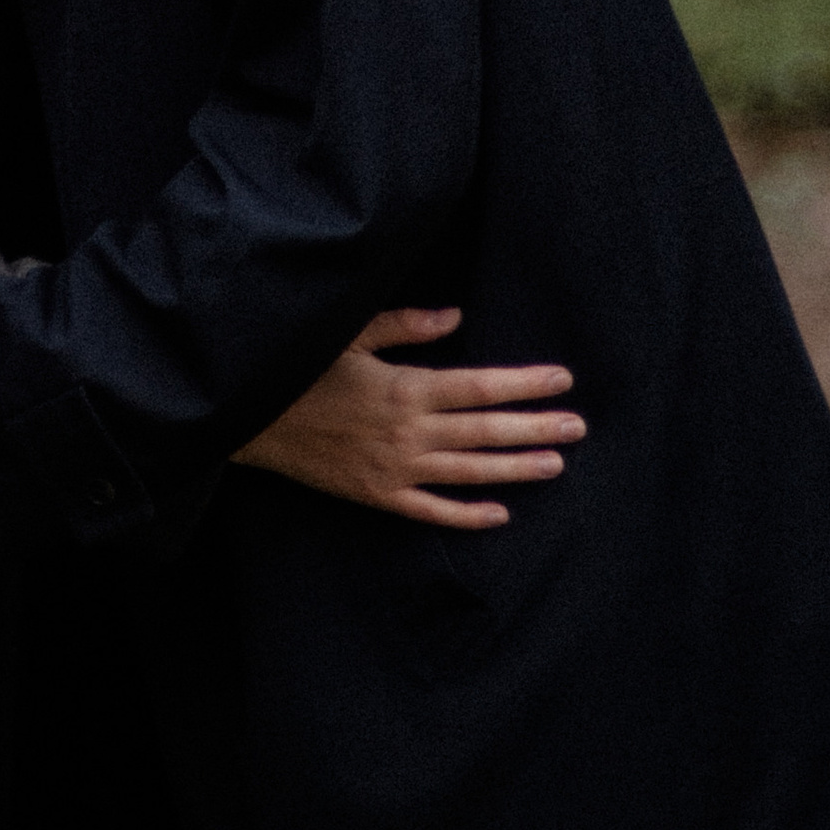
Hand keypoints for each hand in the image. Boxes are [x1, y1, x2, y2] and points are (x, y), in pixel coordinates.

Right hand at [234, 307, 582, 528]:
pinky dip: (467, 514)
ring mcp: (396, 470)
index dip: (523, 384)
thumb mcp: (348, 334)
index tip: (561, 379)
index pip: (479, 386)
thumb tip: (455, 316)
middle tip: (578, 425)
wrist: (251, 420)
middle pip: (485, 431)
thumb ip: (404, 326)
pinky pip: (432, 511)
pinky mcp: (379, 497)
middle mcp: (408, 432)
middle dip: (535, 427)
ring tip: (556, 463)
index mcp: (404, 388)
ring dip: (516, 469)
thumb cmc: (300, 369)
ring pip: (469, 472)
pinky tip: (500, 513)